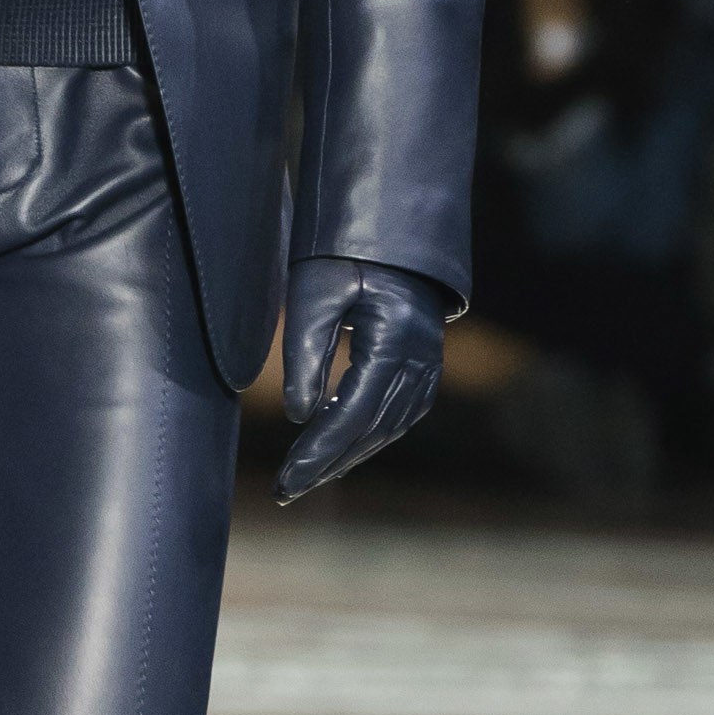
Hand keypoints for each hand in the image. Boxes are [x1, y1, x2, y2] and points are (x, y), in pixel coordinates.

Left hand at [277, 256, 448, 500]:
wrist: (392, 222)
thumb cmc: (345, 250)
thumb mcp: (313, 291)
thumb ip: (304, 353)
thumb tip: (298, 417)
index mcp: (393, 341)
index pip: (351, 414)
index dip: (317, 452)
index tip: (284, 482)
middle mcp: (420, 359)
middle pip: (371, 429)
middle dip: (327, 464)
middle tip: (285, 492)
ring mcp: (429, 363)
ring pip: (389, 427)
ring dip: (348, 455)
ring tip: (307, 476)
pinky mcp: (427, 362)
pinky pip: (401, 413)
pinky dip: (370, 435)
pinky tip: (342, 445)